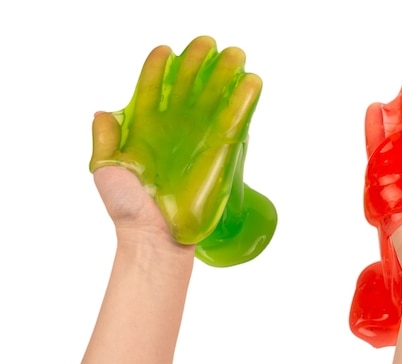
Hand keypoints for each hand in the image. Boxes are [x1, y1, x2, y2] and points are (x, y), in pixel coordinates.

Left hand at [90, 36, 276, 265]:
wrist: (153, 236)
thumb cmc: (127, 207)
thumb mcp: (105, 169)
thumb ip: (105, 138)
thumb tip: (104, 110)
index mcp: (145, 129)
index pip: (152, 89)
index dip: (158, 69)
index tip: (165, 50)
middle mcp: (175, 130)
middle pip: (188, 87)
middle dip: (197, 63)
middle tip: (207, 44)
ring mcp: (200, 139)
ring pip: (215, 99)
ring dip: (226, 75)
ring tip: (234, 54)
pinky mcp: (221, 152)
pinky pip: (234, 122)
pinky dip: (244, 102)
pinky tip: (251, 82)